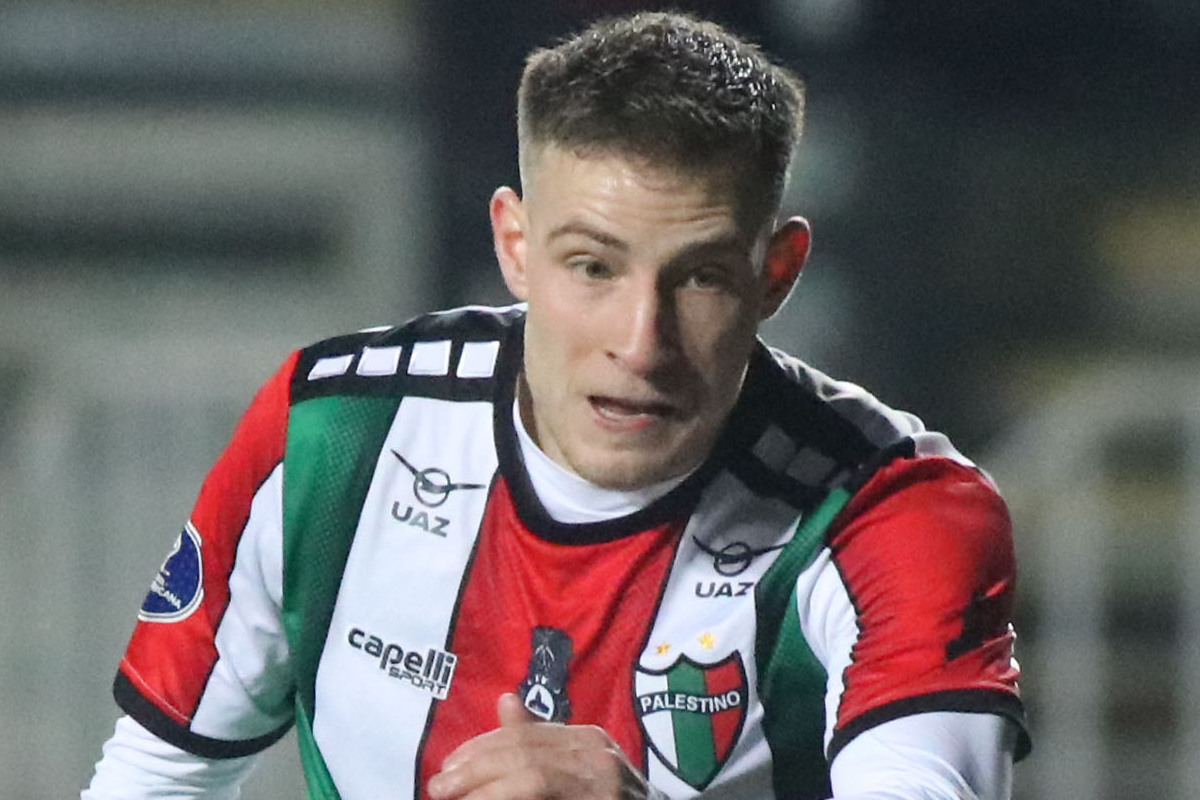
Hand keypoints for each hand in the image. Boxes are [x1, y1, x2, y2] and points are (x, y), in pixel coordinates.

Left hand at [427, 693, 655, 799]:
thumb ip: (539, 736)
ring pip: (534, 779)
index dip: (482, 749)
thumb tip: (504, 701)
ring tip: (455, 797)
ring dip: (488, 789)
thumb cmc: (608, 796)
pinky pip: (545, 797)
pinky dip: (511, 799)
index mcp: (588, 739)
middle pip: (526, 755)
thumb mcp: (575, 760)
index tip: (448, 765)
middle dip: (477, 768)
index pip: (526, 736)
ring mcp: (604, 787)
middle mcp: (598, 757)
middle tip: (440, 785)